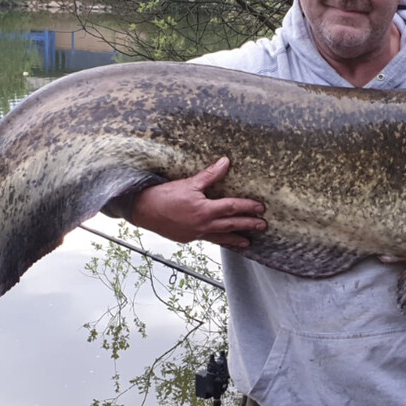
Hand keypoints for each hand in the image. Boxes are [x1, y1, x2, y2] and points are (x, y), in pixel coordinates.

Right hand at [130, 157, 266, 248]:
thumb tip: (226, 162)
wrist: (143, 210)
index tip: (260, 208)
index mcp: (205, 210)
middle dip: (248, 225)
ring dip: (236, 239)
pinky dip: (219, 240)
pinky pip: (208, 239)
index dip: (248, 207)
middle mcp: (203, 224)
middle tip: (262, 226)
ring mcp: (196, 233)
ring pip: (221, 237)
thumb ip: (210, 175)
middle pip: (231, 224)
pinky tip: (223, 240)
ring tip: (248, 243)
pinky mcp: (188, 238)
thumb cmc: (164, 196)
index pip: (232, 207)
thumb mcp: (189, 183)